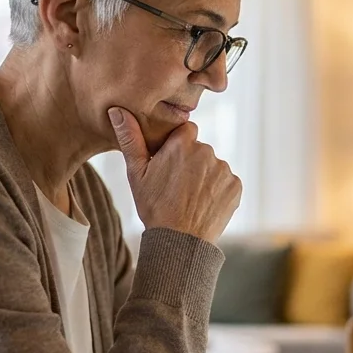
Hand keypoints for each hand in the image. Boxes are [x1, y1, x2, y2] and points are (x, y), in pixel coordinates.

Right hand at [108, 107, 241, 241]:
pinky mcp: (235, 186)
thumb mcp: (136, 174)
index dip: (178, 147)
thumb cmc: (154, 207)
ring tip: (191, 199)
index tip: (171, 164)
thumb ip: (130, 139)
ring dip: (205, 177)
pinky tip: (204, 205)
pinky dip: (218, 191)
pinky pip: (226, 182)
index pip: (185, 132)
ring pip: (213, 166)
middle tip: (178, 187)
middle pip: (200, 150)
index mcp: (182, 143)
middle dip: (191, 163)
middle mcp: (206, 151)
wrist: (179, 242)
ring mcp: (223, 169)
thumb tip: (117, 110)